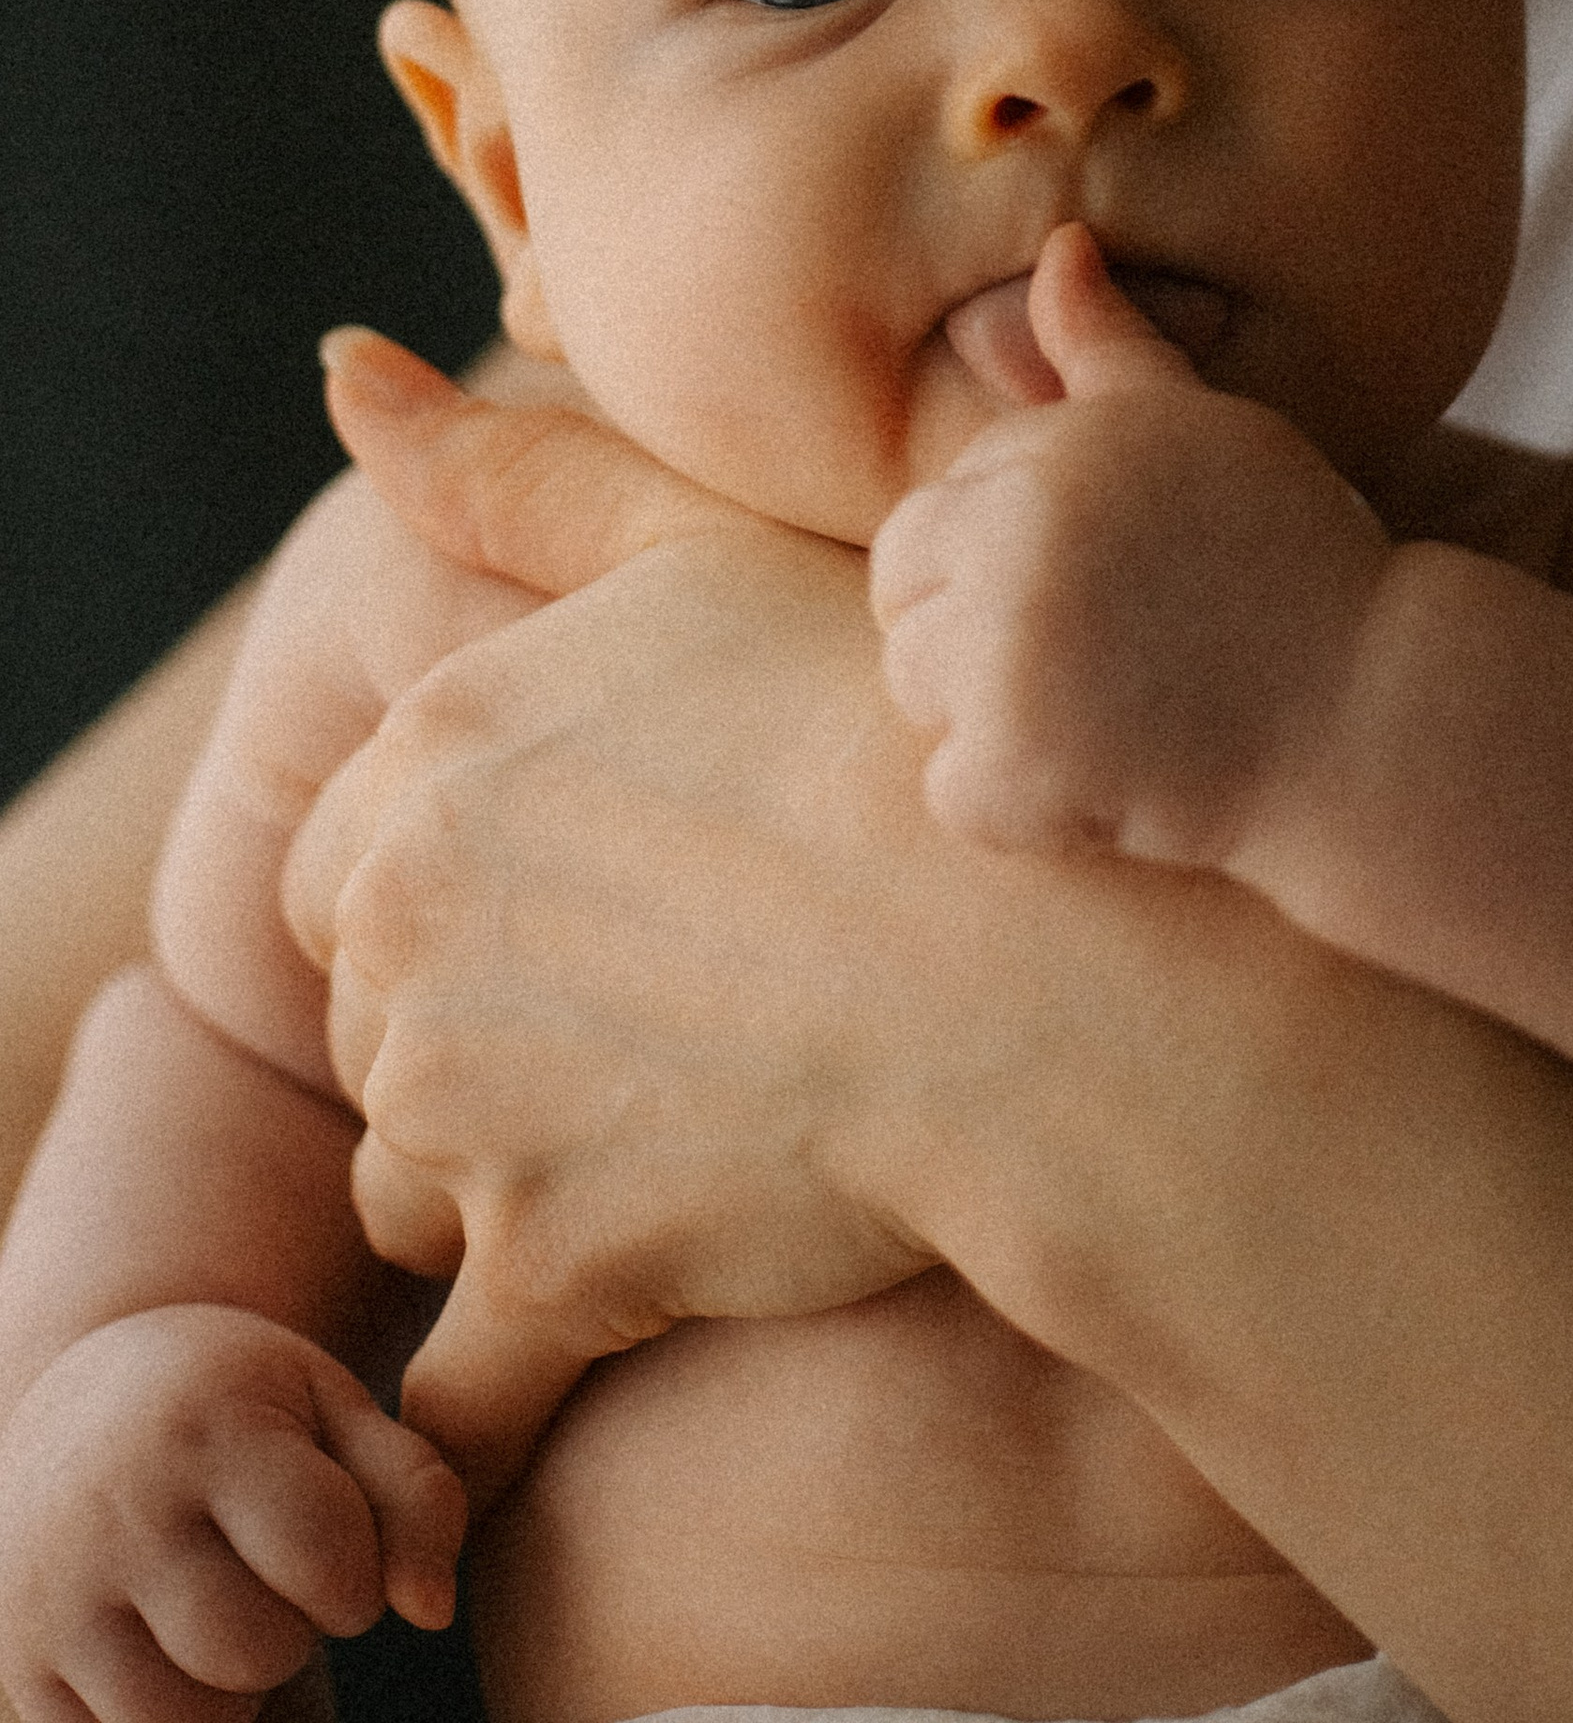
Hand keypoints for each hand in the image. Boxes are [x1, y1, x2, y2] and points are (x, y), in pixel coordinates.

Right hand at [0, 1307, 461, 1722]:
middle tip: (267, 1573)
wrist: (80, 1397)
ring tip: (221, 1611)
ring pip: (186, 1719)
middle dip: (293, 1629)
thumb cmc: (237, 1405)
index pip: (330, 1562)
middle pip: (257, 1651)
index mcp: (209, 1428)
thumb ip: (415, 1494)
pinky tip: (168, 1645)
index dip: (356, 1570)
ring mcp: (52, 1597)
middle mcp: (116, 1512)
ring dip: (230, 1687)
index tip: (332, 1535)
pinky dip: (166, 1716)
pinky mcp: (20, 1668)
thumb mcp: (333, 1407)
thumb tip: (431, 1613)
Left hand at [285, 340, 944, 1504]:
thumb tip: (338, 375)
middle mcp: (409, 916)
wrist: (1055, 966)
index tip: (602, 906)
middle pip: (377, 1021)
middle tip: (665, 1011)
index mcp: (435, 747)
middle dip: (481, 1032)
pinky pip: (462, 1369)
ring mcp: (466, 1095)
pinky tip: (609, 1313)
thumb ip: (516, 477)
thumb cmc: (901, 735)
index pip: (349, 868)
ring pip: (416, 1177)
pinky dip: (503, 1376)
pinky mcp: (541, 1259)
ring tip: (684, 1118)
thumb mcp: (704, 555)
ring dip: (510, 1173)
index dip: (471, 895)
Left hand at [871, 226, 1391, 869]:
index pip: (940, 507)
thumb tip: (1060, 246)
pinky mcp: (1012, 766)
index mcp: (1048, 453)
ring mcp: (1006, 655)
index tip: (1113, 583)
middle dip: (975, 629)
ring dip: (996, 716)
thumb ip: (1106, 347)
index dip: (1018, 555)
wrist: (1372, 714)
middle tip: (1098, 657)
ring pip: (916, 688)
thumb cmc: (1292, 562)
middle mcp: (1014, 539)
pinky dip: (1021, 806)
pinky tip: (1114, 779)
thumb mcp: (1199, 430)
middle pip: (901, 593)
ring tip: (1113, 710)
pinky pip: (953, 790)